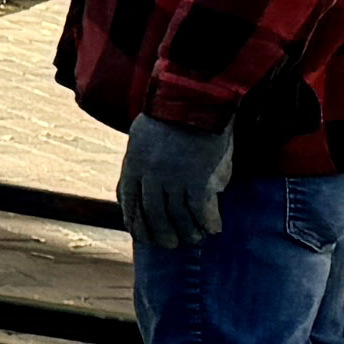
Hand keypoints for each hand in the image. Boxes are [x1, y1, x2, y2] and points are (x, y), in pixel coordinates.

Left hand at [117, 115, 234, 251]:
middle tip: (170, 244)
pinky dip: (208, 223)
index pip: (129, 203)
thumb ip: (141, 164)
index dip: (136, 222)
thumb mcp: (141, 138)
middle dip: (160, 234)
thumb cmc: (170, 116)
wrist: (194, 98)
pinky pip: (202, 212)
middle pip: (153, 215)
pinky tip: (213, 229)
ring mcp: (174, 180)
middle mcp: (150, 177)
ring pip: (178, 217)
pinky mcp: (198, 180)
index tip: (142, 235)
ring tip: (193, 239)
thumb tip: (142, 187)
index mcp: (133, 165)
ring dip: (187, 232)